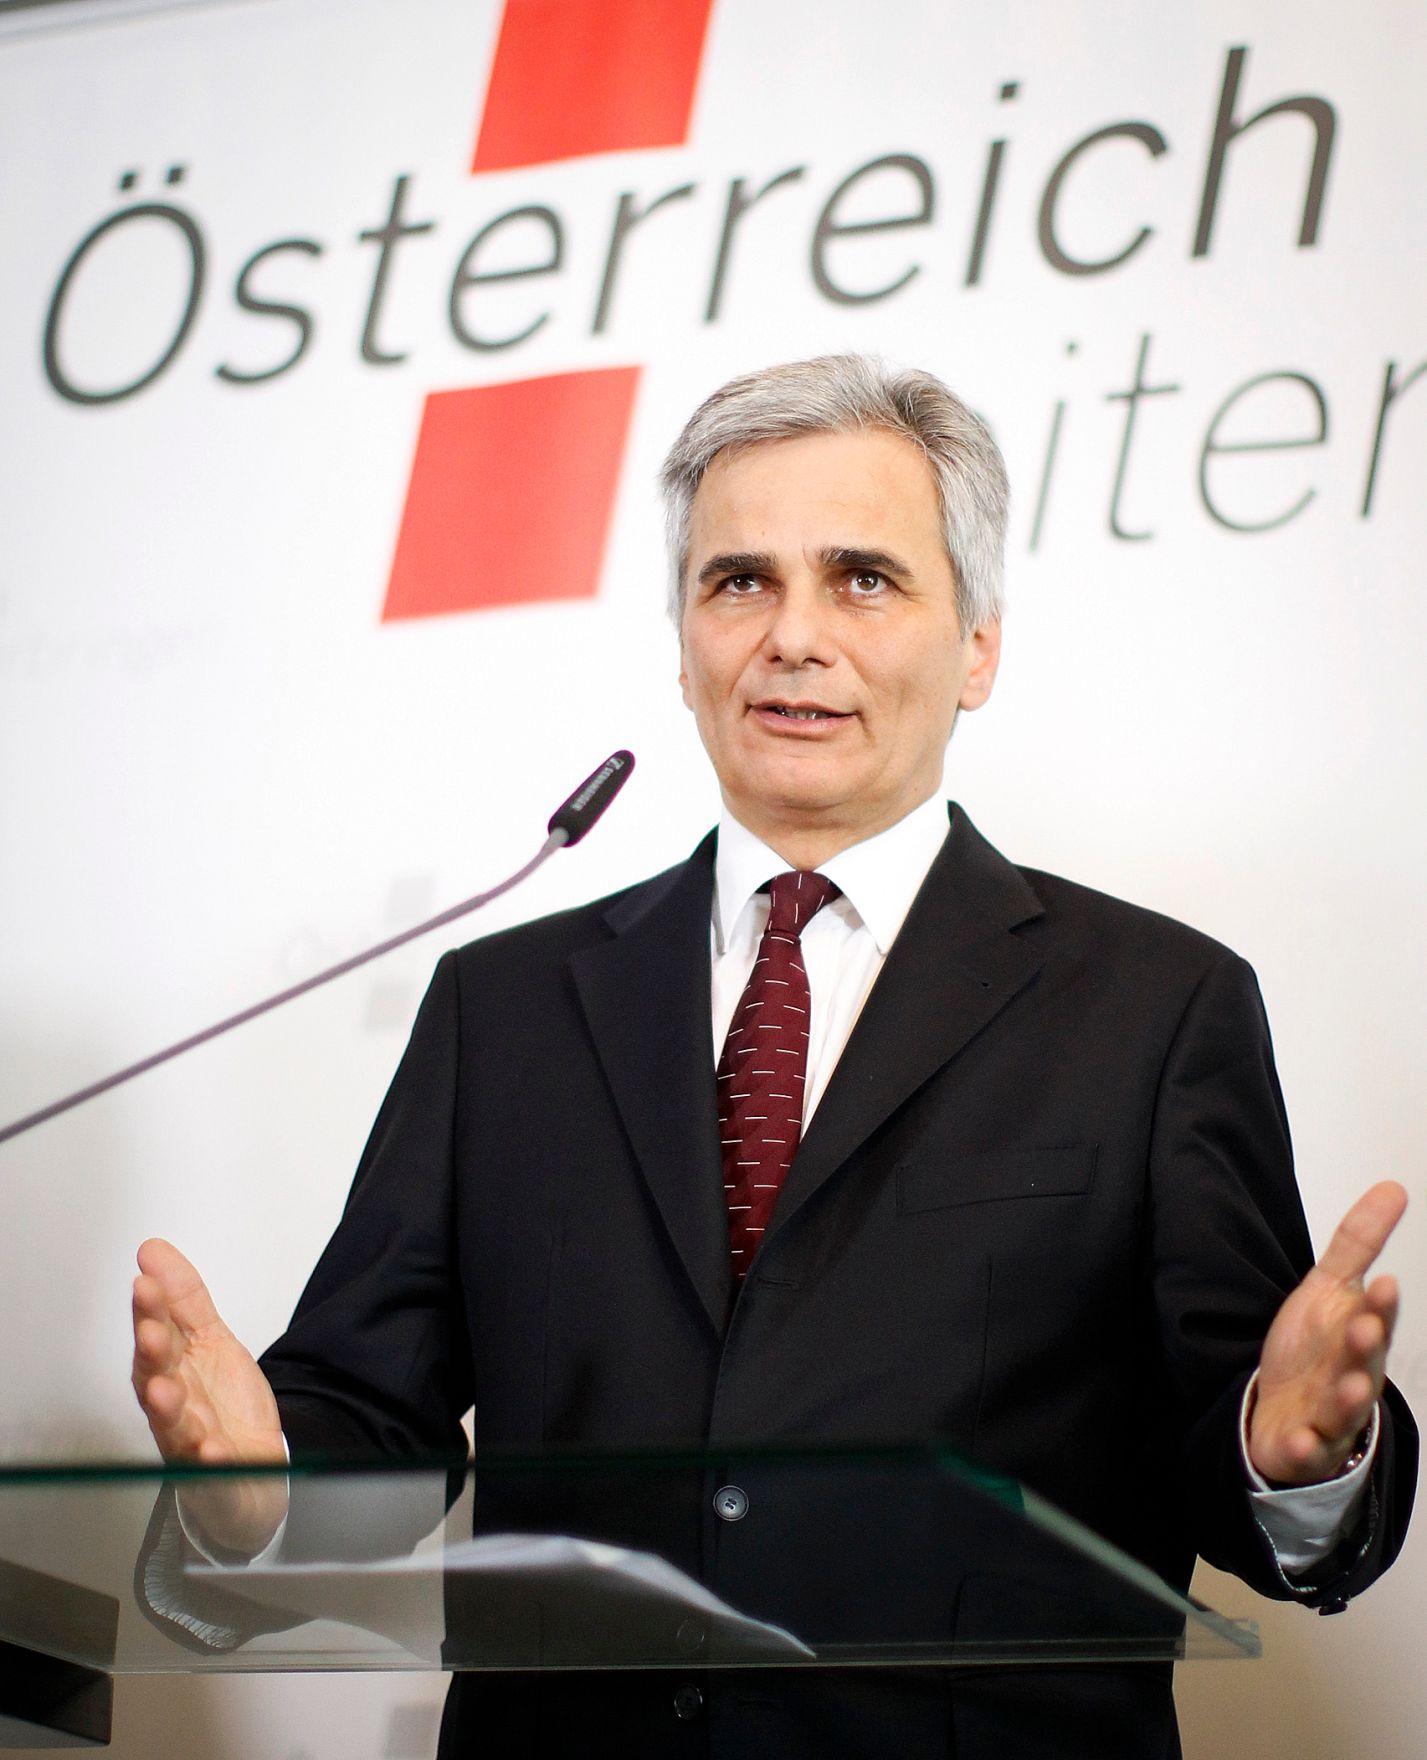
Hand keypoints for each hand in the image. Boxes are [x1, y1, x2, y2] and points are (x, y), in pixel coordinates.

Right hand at [131, 1237, 287, 1553]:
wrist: (247, 1467)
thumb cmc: (218, 1405)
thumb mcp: (209, 1339)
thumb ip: (184, 1298)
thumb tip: (153, 1250)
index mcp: (170, 1370)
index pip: (156, 1335)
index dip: (149, 1311)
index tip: (145, 1284)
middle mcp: (172, 1407)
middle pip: (156, 1377)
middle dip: (151, 1354)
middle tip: (150, 1330)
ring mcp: (190, 1443)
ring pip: (173, 1425)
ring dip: (167, 1407)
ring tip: (164, 1390)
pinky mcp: (215, 1475)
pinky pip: (210, 1470)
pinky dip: (209, 1459)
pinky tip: (213, 1448)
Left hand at [1249, 1180, 1405, 1485]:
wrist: (1286, 1412)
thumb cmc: (1314, 1349)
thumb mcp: (1330, 1289)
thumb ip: (1358, 1242)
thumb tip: (1393, 1187)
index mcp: (1357, 1338)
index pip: (1373, 1319)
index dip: (1380, 1305)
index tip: (1383, 1282)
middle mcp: (1350, 1378)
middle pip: (1362, 1363)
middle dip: (1367, 1346)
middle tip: (1367, 1326)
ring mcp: (1328, 1415)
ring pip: (1343, 1409)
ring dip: (1348, 1398)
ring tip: (1355, 1384)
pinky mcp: (1301, 1446)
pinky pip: (1303, 1450)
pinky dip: (1303, 1447)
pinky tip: (1300, 1439)